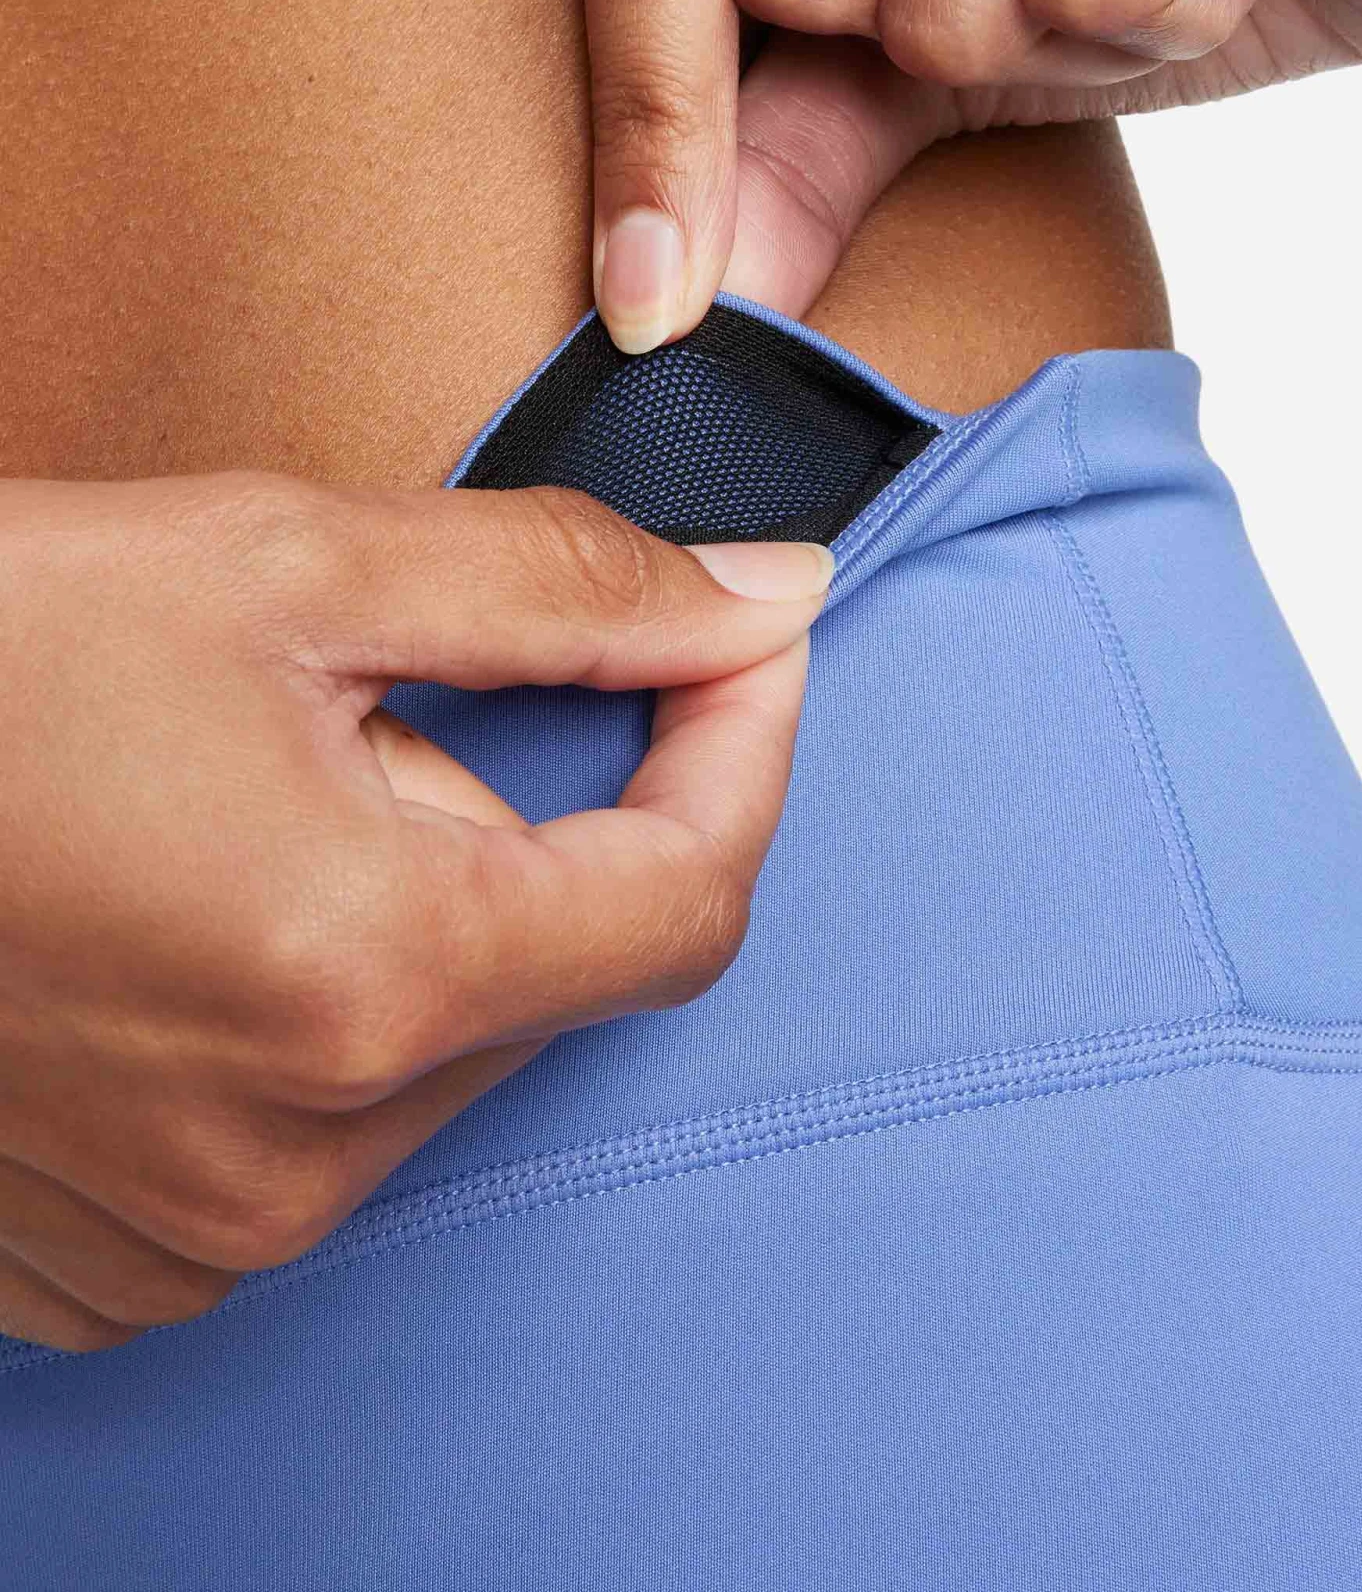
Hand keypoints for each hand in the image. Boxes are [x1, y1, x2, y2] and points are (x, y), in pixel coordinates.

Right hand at [0, 473, 830, 1349]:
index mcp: (365, 978)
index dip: (741, 752)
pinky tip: (187, 920)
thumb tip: (763, 599)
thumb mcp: (284, 566)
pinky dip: (315, 1008)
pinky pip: (326, 1126)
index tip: (736, 651)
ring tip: (227, 816)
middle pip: (555, 964)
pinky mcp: (131, 1262)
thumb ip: (562, 586)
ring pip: (441, 1046)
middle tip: (351, 713)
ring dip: (403, 910)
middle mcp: (298, 1156)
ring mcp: (205, 1234)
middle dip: (510, 816)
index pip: (688, 897)